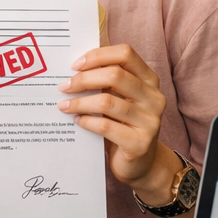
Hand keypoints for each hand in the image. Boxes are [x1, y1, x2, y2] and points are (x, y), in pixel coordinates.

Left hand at [58, 44, 177, 200]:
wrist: (141, 164)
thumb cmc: (123, 124)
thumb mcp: (119, 99)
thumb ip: (105, 82)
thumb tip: (72, 68)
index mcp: (149, 80)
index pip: (125, 54)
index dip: (98, 55)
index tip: (75, 65)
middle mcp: (154, 98)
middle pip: (115, 75)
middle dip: (84, 79)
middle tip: (64, 86)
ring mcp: (150, 121)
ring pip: (107, 102)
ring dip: (80, 102)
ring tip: (63, 105)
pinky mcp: (140, 143)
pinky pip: (106, 126)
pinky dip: (87, 121)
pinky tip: (77, 121)